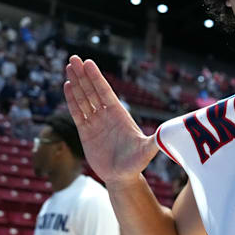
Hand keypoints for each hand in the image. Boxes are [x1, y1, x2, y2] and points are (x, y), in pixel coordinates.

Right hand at [64, 55, 157, 184]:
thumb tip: (166, 134)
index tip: (89, 63)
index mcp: (119, 114)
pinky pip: (77, 112)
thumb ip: (154, 142)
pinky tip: (67, 86)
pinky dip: (72, 100)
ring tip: (70, 67)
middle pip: (92, 90)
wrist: (122, 176)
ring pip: (84, 98)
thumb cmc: (136, 163)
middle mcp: (107, 115)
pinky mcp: (86, 131)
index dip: (97, 78)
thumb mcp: (147, 151)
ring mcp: (96, 122)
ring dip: (76, 83)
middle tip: (74, 58)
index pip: (105, 92)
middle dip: (83, 75)